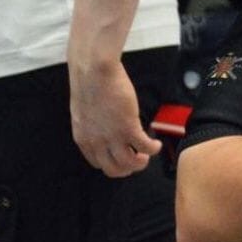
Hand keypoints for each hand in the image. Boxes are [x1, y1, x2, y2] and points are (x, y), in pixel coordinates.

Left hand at [69, 58, 160, 177]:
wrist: (94, 73)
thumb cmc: (88, 85)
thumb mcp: (84, 112)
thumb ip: (93, 125)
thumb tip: (103, 128)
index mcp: (84, 139)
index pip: (97, 163)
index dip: (112, 163)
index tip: (121, 156)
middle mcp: (97, 143)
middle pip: (114, 169)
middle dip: (128, 168)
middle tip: (137, 159)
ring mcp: (113, 137)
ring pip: (130, 163)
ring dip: (142, 162)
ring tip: (149, 152)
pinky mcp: (129, 128)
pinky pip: (145, 147)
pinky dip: (153, 148)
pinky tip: (157, 144)